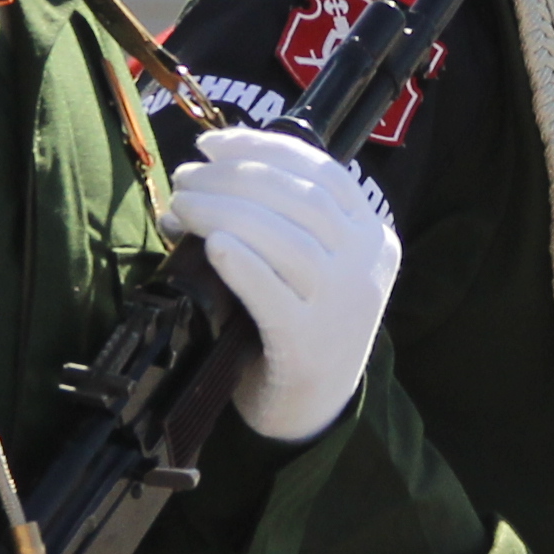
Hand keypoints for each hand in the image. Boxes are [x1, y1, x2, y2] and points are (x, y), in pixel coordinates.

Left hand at [168, 128, 402, 446]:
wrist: (312, 408)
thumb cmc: (300, 324)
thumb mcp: (311, 265)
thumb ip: (279, 220)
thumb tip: (203, 180)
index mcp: (372, 234)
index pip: (321, 172)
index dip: (263, 148)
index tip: (211, 145)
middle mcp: (366, 265)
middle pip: (299, 201)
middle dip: (232, 179)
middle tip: (184, 179)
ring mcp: (342, 306)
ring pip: (286, 241)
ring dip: (224, 213)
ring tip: (181, 207)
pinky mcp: (309, 346)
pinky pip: (273, 297)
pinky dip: (242, 265)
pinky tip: (213, 246)